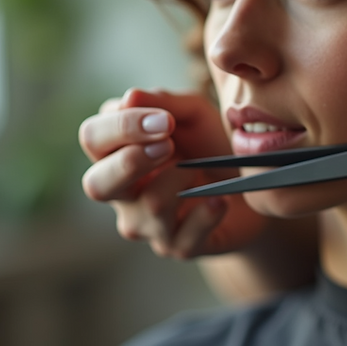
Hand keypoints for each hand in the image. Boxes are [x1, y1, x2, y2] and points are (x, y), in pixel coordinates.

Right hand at [79, 89, 266, 257]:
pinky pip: (185, 237)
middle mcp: (123, 193)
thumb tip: (130, 98)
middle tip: (169, 147)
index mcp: (117, 153)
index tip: (165, 121)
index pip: (93, 138)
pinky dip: (207, 213)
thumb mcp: (194, 113)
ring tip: (202, 172)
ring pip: (150, 207)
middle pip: (96, 185)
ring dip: (182, 180)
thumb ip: (164, 102)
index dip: (123, 126)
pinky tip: (220, 199)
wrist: (253, 185)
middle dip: (131, 162)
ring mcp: (148, 224)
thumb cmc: (211, 145)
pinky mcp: (178, 247)